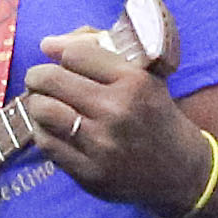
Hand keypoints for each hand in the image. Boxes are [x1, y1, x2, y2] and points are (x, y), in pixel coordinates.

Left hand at [22, 21, 202, 211]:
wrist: (180, 171)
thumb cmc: (155, 115)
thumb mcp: (142, 76)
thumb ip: (97, 51)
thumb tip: (46, 44)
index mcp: (134, 81)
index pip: (74, 54)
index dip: (64, 56)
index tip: (65, 64)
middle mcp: (117, 111)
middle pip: (51, 79)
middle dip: (38, 77)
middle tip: (40, 82)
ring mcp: (101, 145)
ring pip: (43, 110)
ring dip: (36, 104)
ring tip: (45, 104)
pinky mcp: (89, 173)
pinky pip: (46, 144)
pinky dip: (43, 131)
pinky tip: (53, 129)